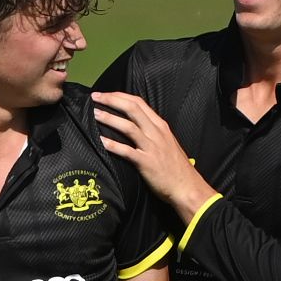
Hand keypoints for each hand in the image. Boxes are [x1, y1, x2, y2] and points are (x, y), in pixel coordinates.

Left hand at [91, 91, 217, 221]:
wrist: (186, 186)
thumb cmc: (175, 167)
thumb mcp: (167, 142)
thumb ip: (152, 132)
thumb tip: (134, 124)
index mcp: (160, 126)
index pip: (139, 103)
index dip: (120, 96)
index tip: (105, 94)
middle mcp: (156, 133)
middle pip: (132, 109)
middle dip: (112, 100)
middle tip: (95, 98)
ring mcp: (152, 147)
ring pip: (128, 127)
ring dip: (110, 119)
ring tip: (95, 114)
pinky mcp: (146, 163)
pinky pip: (127, 151)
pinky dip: (112, 145)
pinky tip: (101, 141)